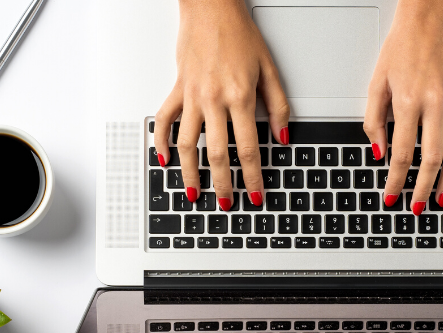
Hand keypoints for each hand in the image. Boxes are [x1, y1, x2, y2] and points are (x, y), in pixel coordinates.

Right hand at [153, 0, 289, 210]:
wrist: (210, 8)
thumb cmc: (239, 34)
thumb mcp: (269, 69)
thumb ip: (279, 106)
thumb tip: (282, 136)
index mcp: (240, 97)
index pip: (248, 148)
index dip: (252, 176)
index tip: (254, 194)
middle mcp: (214, 100)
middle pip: (217, 153)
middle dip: (223, 184)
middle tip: (227, 203)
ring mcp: (192, 96)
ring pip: (188, 144)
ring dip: (191, 172)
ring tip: (195, 192)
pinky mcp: (177, 89)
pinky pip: (164, 120)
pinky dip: (161, 141)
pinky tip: (164, 160)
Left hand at [363, 0, 442, 215]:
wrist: (430, 19)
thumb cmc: (401, 47)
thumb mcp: (376, 83)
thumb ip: (374, 120)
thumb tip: (378, 151)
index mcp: (409, 101)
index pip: (401, 153)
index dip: (396, 180)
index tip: (392, 195)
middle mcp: (435, 103)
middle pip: (432, 158)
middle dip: (424, 188)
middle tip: (417, 206)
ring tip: (442, 197)